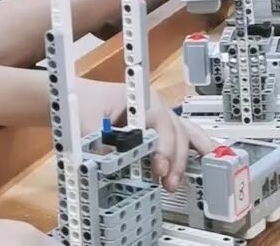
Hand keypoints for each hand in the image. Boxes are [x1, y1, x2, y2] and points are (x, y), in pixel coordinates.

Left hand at [76, 79, 213, 191]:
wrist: (76, 96)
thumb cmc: (82, 102)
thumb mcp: (86, 122)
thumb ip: (100, 144)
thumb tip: (113, 166)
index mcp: (141, 98)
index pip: (161, 123)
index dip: (164, 147)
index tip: (159, 169)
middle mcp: (155, 105)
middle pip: (176, 132)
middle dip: (175, 160)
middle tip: (167, 183)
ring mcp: (159, 116)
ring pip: (184, 134)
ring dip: (184, 159)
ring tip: (179, 181)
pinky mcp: (157, 128)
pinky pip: (181, 138)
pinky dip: (191, 151)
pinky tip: (203, 162)